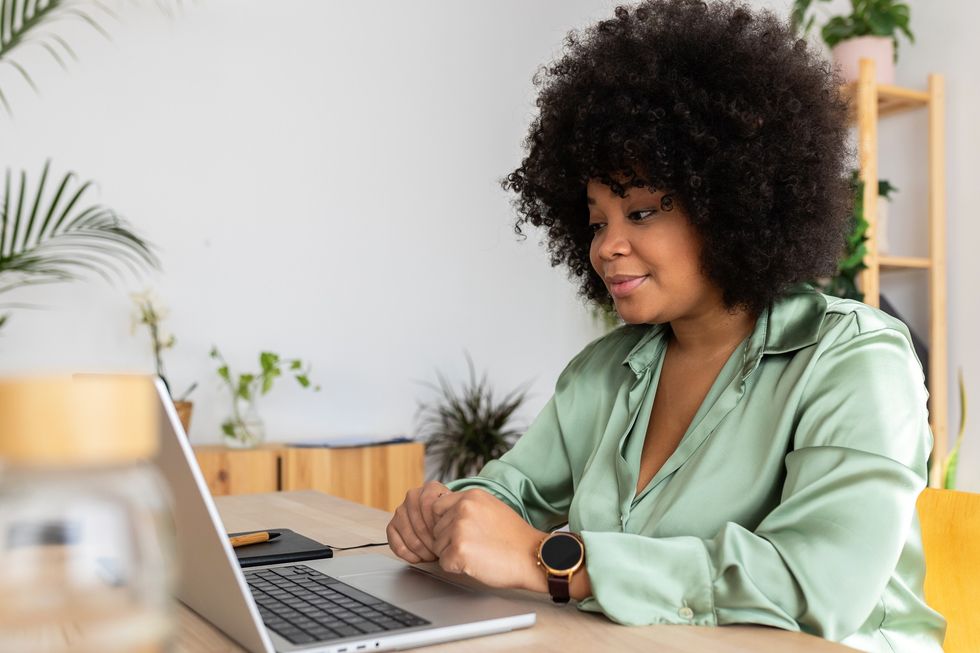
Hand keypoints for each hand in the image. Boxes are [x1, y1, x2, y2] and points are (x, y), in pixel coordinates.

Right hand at [386, 480, 450, 562]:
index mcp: (430, 488)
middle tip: (440, 551)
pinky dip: (407, 554)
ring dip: (421, 550)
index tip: (446, 537)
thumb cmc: (450, 516)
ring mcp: (401, 510)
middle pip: (420, 524)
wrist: (441, 517)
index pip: (430, 507)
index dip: (438, 526)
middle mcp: (413, 496)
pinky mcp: (392, 525)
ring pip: (408, 535)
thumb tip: (452, 530)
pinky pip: (396, 543)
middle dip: (431, 543)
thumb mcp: (456, 511)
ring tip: (431, 555)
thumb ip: (454, 515)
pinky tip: (418, 557)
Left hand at [430, 488, 547, 590]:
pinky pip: (443, 562)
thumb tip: (444, 513)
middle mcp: (462, 508)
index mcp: (470, 496)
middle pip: (435, 529)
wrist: (532, 557)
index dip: (446, 523)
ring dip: (452, 554)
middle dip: (449, 540)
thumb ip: (467, 506)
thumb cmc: (514, 537)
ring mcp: (459, 528)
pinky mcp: (459, 550)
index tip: (462, 532)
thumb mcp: (491, 507)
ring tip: (478, 553)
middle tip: (475, 545)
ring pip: (437, 546)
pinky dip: (456, 567)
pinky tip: (476, 563)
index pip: (437, 508)